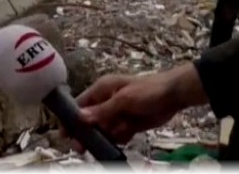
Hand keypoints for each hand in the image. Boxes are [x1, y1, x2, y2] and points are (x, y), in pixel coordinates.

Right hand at [73, 64, 206, 145]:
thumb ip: (102, 111)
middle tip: (84, 149)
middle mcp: (106, 102)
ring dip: (109, 135)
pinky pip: (117, 136)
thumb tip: (80, 118)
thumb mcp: (123, 100)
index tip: (65, 134)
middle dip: (89, 134)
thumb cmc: (147, 91)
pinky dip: (122, 137)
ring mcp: (117, 114)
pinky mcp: (127, 124)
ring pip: (103, 131)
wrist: (173, 96)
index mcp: (102, 90)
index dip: (71, 119)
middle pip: (89, 122)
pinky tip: (130, 131)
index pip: (79, 105)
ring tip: (123, 129)